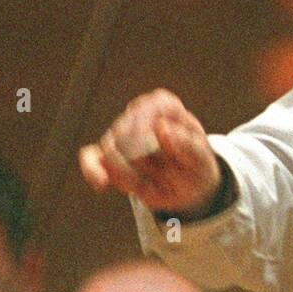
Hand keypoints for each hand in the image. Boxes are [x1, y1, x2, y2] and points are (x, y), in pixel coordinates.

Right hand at [77, 88, 222, 218]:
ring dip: (129, 176)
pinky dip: (93, 170)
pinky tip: (102, 184)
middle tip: (165, 178)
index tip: (170, 161)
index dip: (152, 142)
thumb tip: (161, 127)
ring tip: (150, 185)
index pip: (147, 113)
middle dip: (143, 164)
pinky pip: (91, 157)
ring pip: (110, 151)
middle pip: (126, 135)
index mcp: (165, 106)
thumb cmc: (196, 166)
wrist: (189, 185)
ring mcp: (120, 132)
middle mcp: (139, 113)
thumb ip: (186, 144)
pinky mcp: (107, 153)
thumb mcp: (201, 159)